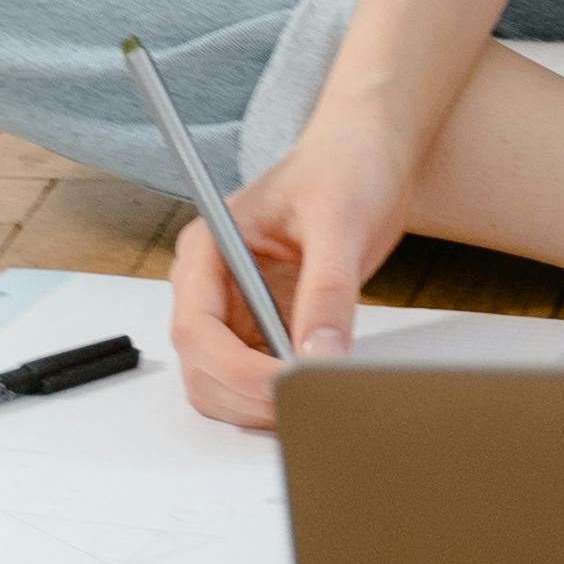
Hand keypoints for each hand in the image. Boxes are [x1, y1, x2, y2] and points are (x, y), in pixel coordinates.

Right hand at [167, 102, 414, 429]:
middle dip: (247, 395)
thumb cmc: (344, 167)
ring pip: (221, 386)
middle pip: (201, 368)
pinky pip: (256, 380)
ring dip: (259, 405)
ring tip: (314, 398)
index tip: (285, 382)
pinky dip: (278, 396)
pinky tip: (315, 387)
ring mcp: (235, 310)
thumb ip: (326, 290)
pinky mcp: (265, 327)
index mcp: (209, 248)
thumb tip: (320, 354)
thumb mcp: (338, 222)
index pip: (196, 327)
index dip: (235, 368)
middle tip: (306, 403)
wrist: (367, 158)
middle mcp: (211, 284)